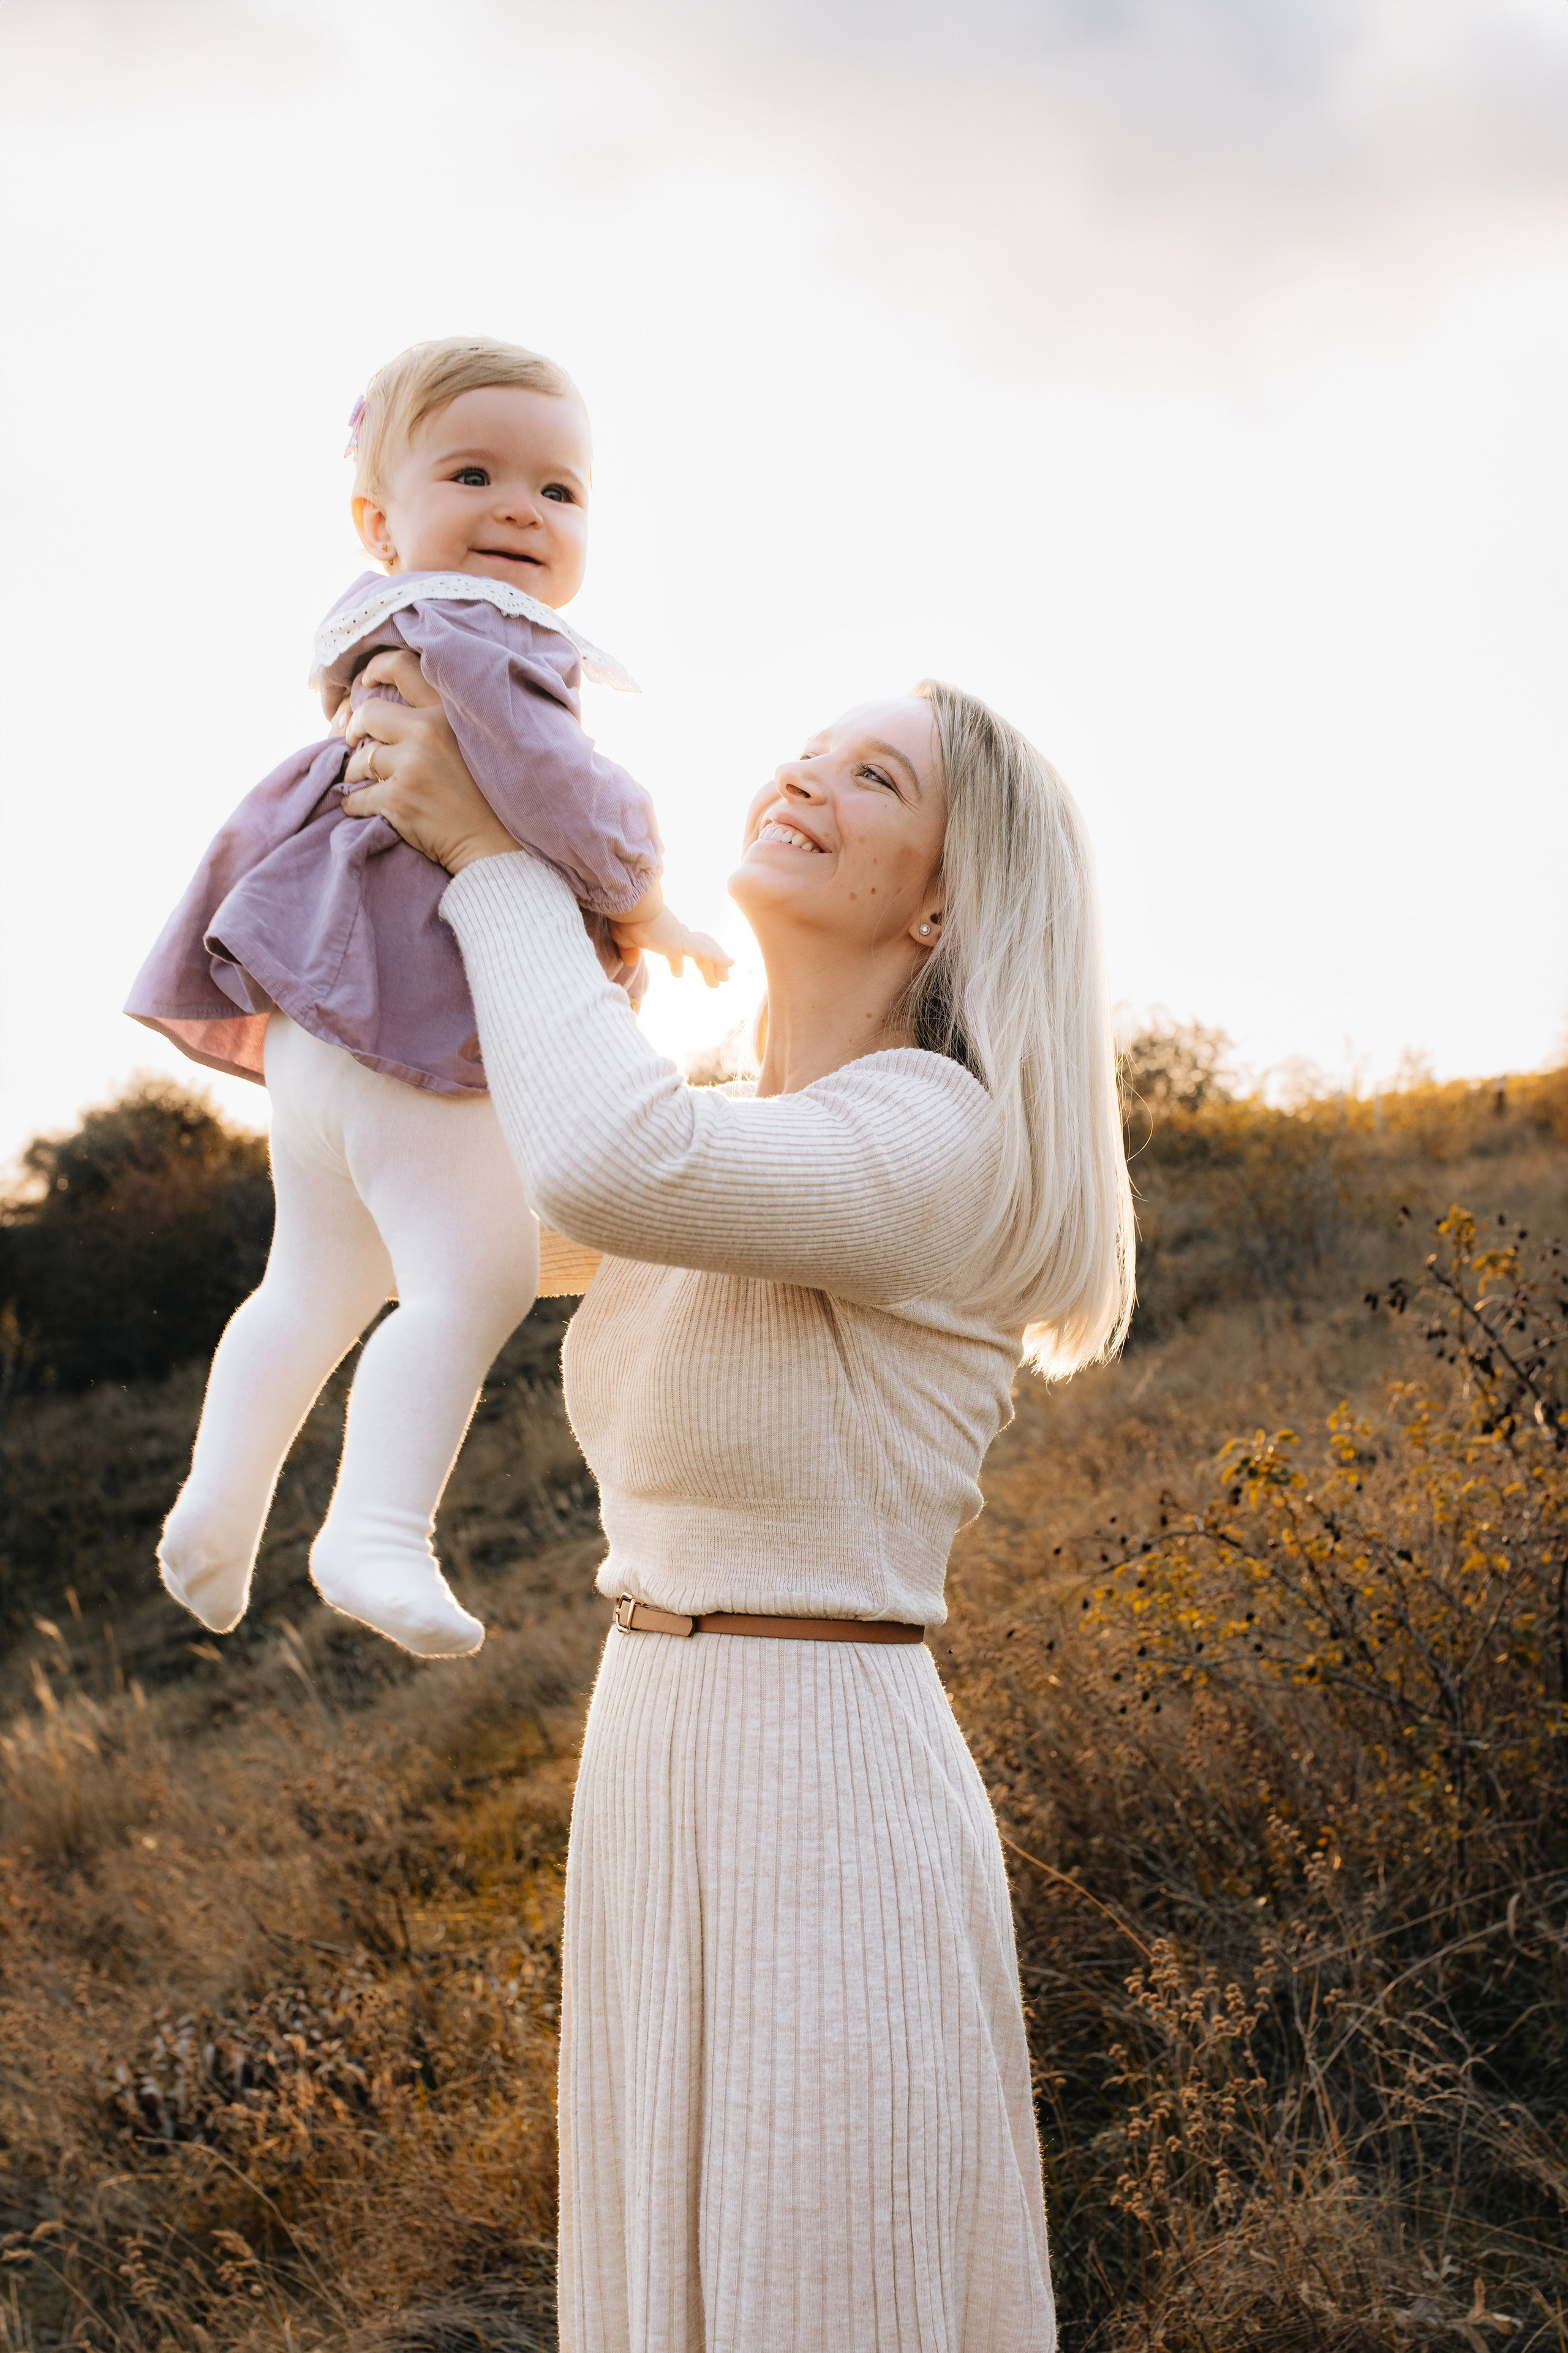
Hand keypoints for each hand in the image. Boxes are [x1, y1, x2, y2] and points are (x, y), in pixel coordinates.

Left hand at [339, 649, 516, 872]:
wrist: (497, 847)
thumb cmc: (488, 796)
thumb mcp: (476, 741)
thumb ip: (442, 718)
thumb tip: (388, 707)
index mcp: (449, 710)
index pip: (402, 666)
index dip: (375, 670)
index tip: (366, 682)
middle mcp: (429, 731)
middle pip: (368, 713)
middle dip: (355, 728)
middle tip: (354, 741)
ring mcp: (412, 766)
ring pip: (359, 759)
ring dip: (357, 772)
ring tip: (368, 783)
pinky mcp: (398, 799)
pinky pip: (355, 796)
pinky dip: (355, 803)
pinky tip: (366, 807)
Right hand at [611, 901, 733, 987]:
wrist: (629, 907)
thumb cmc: (625, 919)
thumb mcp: (625, 939)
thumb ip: (629, 950)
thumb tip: (629, 961)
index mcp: (663, 934)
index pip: (675, 947)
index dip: (676, 962)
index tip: (678, 974)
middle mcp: (676, 933)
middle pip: (698, 949)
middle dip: (707, 965)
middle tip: (717, 980)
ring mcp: (681, 937)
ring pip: (706, 951)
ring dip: (716, 965)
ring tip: (725, 978)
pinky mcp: (682, 941)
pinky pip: (704, 950)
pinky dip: (717, 957)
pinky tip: (730, 963)